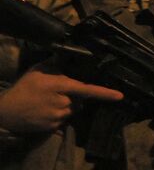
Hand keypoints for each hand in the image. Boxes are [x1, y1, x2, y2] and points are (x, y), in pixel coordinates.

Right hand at [0, 63, 122, 133]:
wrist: (6, 111)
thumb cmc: (24, 88)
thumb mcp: (39, 69)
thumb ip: (57, 61)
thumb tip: (70, 50)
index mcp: (60, 85)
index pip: (87, 89)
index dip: (104, 93)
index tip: (120, 96)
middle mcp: (62, 102)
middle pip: (80, 99)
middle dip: (74, 96)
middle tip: (58, 92)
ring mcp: (57, 116)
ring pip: (73, 110)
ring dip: (67, 105)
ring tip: (50, 101)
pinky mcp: (52, 127)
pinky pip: (64, 120)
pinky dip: (59, 115)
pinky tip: (46, 110)